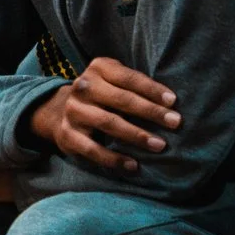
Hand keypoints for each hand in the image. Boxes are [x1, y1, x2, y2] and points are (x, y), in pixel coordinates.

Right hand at [27, 57, 179, 174]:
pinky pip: (93, 149)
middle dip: (151, 112)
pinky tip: (134, 165)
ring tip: (160, 145)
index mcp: (98, 69)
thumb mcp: (114, 81)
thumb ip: (134, 86)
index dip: (152, 89)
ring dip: (137, 135)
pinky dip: (114, 158)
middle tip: (175, 122)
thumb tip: (170, 104)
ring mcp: (73, 111)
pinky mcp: (67, 135)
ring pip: (109, 123)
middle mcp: (82, 87)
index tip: (173, 101)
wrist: (60, 112)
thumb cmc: (102, 95)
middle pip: (121, 99)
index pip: (129, 78)